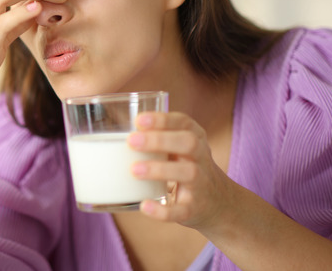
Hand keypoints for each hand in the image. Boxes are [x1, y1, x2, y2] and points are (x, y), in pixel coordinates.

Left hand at [128, 112, 235, 229]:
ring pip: (188, 173)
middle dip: (160, 140)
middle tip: (131, 141)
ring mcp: (200, 184)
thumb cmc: (187, 167)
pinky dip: (163, 211)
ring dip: (159, 169)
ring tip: (134, 170)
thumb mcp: (179, 149)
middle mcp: (201, 158)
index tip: (139, 119)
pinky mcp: (194, 209)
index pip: (184, 122)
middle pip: (188, 143)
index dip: (163, 119)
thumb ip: (156, 139)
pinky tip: (144, 205)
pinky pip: (181, 210)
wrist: (219, 204)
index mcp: (195, 139)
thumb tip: (112, 133)